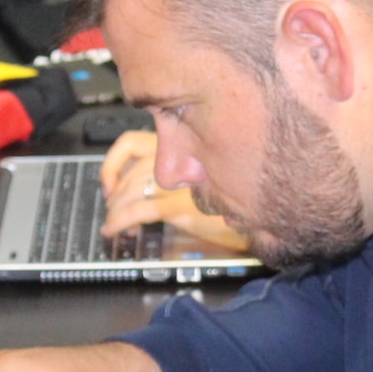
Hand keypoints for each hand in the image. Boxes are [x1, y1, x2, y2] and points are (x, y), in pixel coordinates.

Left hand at [98, 131, 249, 250]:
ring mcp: (176, 180)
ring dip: (115, 209)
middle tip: (111, 207)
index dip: (113, 164)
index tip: (109, 182)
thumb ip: (186, 168)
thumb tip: (155, 182)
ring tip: (112, 223)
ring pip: (129, 191)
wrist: (263, 211)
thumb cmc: (244, 191)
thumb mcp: (211, 171)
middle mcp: (175, 155)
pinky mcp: (176, 205)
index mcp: (180, 141)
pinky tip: (114, 230)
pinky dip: (119, 221)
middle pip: (128, 171)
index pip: (130, 143)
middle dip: (114, 193)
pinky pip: (137, 211)